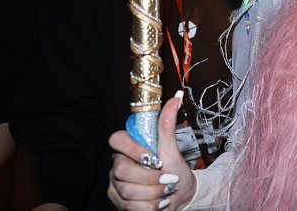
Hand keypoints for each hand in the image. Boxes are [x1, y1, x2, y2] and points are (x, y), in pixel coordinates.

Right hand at [108, 93, 196, 210]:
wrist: (181, 196)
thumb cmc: (176, 171)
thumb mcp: (173, 148)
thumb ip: (168, 125)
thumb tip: (177, 97)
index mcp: (128, 148)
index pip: (116, 139)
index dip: (133, 149)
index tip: (154, 157)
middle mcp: (118, 165)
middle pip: (122, 170)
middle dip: (151, 177)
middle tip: (167, 178)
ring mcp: (116, 185)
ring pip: (127, 190)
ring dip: (154, 193)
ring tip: (165, 189)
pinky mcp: (118, 202)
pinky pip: (130, 206)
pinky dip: (150, 206)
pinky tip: (159, 202)